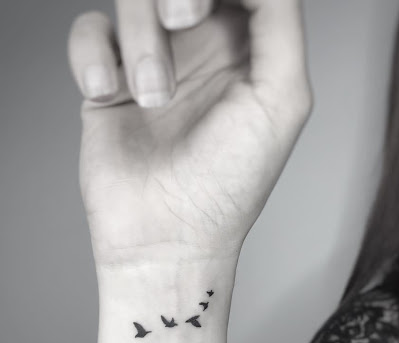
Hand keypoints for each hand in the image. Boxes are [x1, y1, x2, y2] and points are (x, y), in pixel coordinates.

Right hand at [67, 0, 311, 266]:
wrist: (168, 237)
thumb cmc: (228, 183)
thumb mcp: (281, 100)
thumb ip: (280, 24)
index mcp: (249, 54)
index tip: (208, 10)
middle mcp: (202, 53)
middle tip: (183, 20)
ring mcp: (154, 66)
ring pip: (136, 0)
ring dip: (144, 45)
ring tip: (153, 100)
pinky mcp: (110, 84)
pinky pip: (90, 32)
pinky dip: (93, 55)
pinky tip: (108, 93)